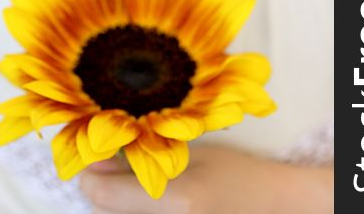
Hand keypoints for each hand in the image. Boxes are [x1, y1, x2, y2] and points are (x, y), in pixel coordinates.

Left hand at [79, 143, 332, 213]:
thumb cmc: (237, 174)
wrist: (274, 207)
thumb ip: (144, 158)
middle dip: (102, 189)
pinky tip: (149, 202)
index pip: (102, 196)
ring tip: (136, 184)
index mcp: (173, 201)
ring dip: (115, 205)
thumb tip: (97, 158)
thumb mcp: (191, 157)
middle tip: (114, 166)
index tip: (93, 156)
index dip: (89, 174)